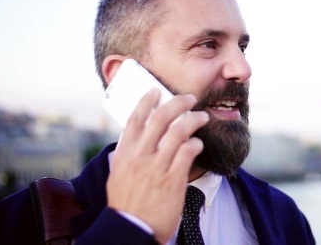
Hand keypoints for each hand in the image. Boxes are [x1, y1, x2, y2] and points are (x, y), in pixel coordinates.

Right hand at [106, 88, 207, 244]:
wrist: (132, 229)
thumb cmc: (127, 203)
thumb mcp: (118, 174)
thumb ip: (127, 154)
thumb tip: (135, 136)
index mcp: (125, 153)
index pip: (135, 118)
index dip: (146, 100)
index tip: (156, 91)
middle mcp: (140, 156)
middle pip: (161, 118)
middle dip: (178, 102)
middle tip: (190, 98)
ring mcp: (157, 167)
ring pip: (179, 131)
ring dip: (194, 119)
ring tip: (202, 117)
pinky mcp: (173, 179)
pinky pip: (188, 152)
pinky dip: (195, 144)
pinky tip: (198, 144)